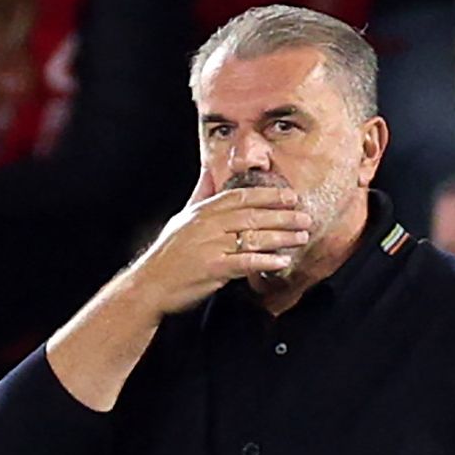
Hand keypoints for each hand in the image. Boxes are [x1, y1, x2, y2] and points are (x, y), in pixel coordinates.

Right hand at [126, 167, 312, 313]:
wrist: (149, 284)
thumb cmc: (168, 254)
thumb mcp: (182, 217)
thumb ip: (200, 194)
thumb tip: (209, 170)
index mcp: (203, 211)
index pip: (241, 197)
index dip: (268, 195)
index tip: (290, 196)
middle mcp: (207, 225)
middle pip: (252, 215)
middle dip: (282, 215)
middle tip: (305, 216)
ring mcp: (210, 246)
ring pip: (253, 237)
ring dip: (281, 236)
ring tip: (301, 237)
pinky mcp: (213, 268)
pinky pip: (245, 262)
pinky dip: (265, 261)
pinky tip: (282, 262)